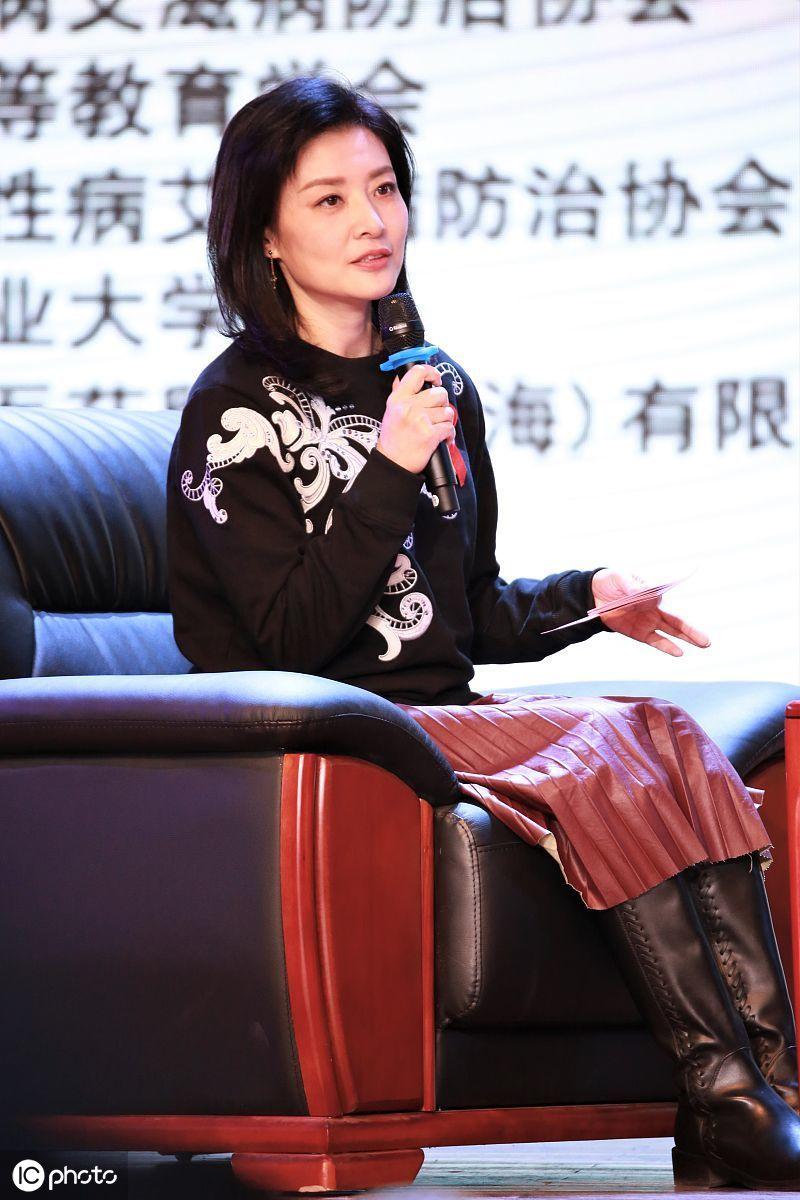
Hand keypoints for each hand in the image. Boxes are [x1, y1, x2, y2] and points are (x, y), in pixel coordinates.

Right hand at [377, 364, 455, 474]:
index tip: (436, 381)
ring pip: (447, 412)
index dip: (432, 373)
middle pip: (440, 394)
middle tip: (436, 413)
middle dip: (442, 404)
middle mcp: (408, 407)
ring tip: (436, 428)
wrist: (392, 463)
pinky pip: (449, 428)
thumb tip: (404, 375)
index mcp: (398, 398)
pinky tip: (441, 439)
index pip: (418, 373)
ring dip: (445, 421)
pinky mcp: (429, 434)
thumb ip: (400, 393)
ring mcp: (419, 420)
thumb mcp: (390, 411)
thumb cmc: (393, 439)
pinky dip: (449, 435)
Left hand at [591, 568, 710, 657]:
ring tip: (703, 645)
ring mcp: (649, 622)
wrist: (596, 595)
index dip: (669, 601)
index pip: (668, 598)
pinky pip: (656, 640)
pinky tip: (679, 652)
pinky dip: (667, 646)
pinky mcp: (640, 633)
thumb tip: (639, 592)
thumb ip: (630, 584)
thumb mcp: (619, 577)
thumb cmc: (612, 581)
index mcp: (653, 592)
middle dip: (692, 630)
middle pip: (677, 620)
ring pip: (672, 632)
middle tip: (707, 640)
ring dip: (687, 639)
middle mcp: (655, 609)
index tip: (662, 600)